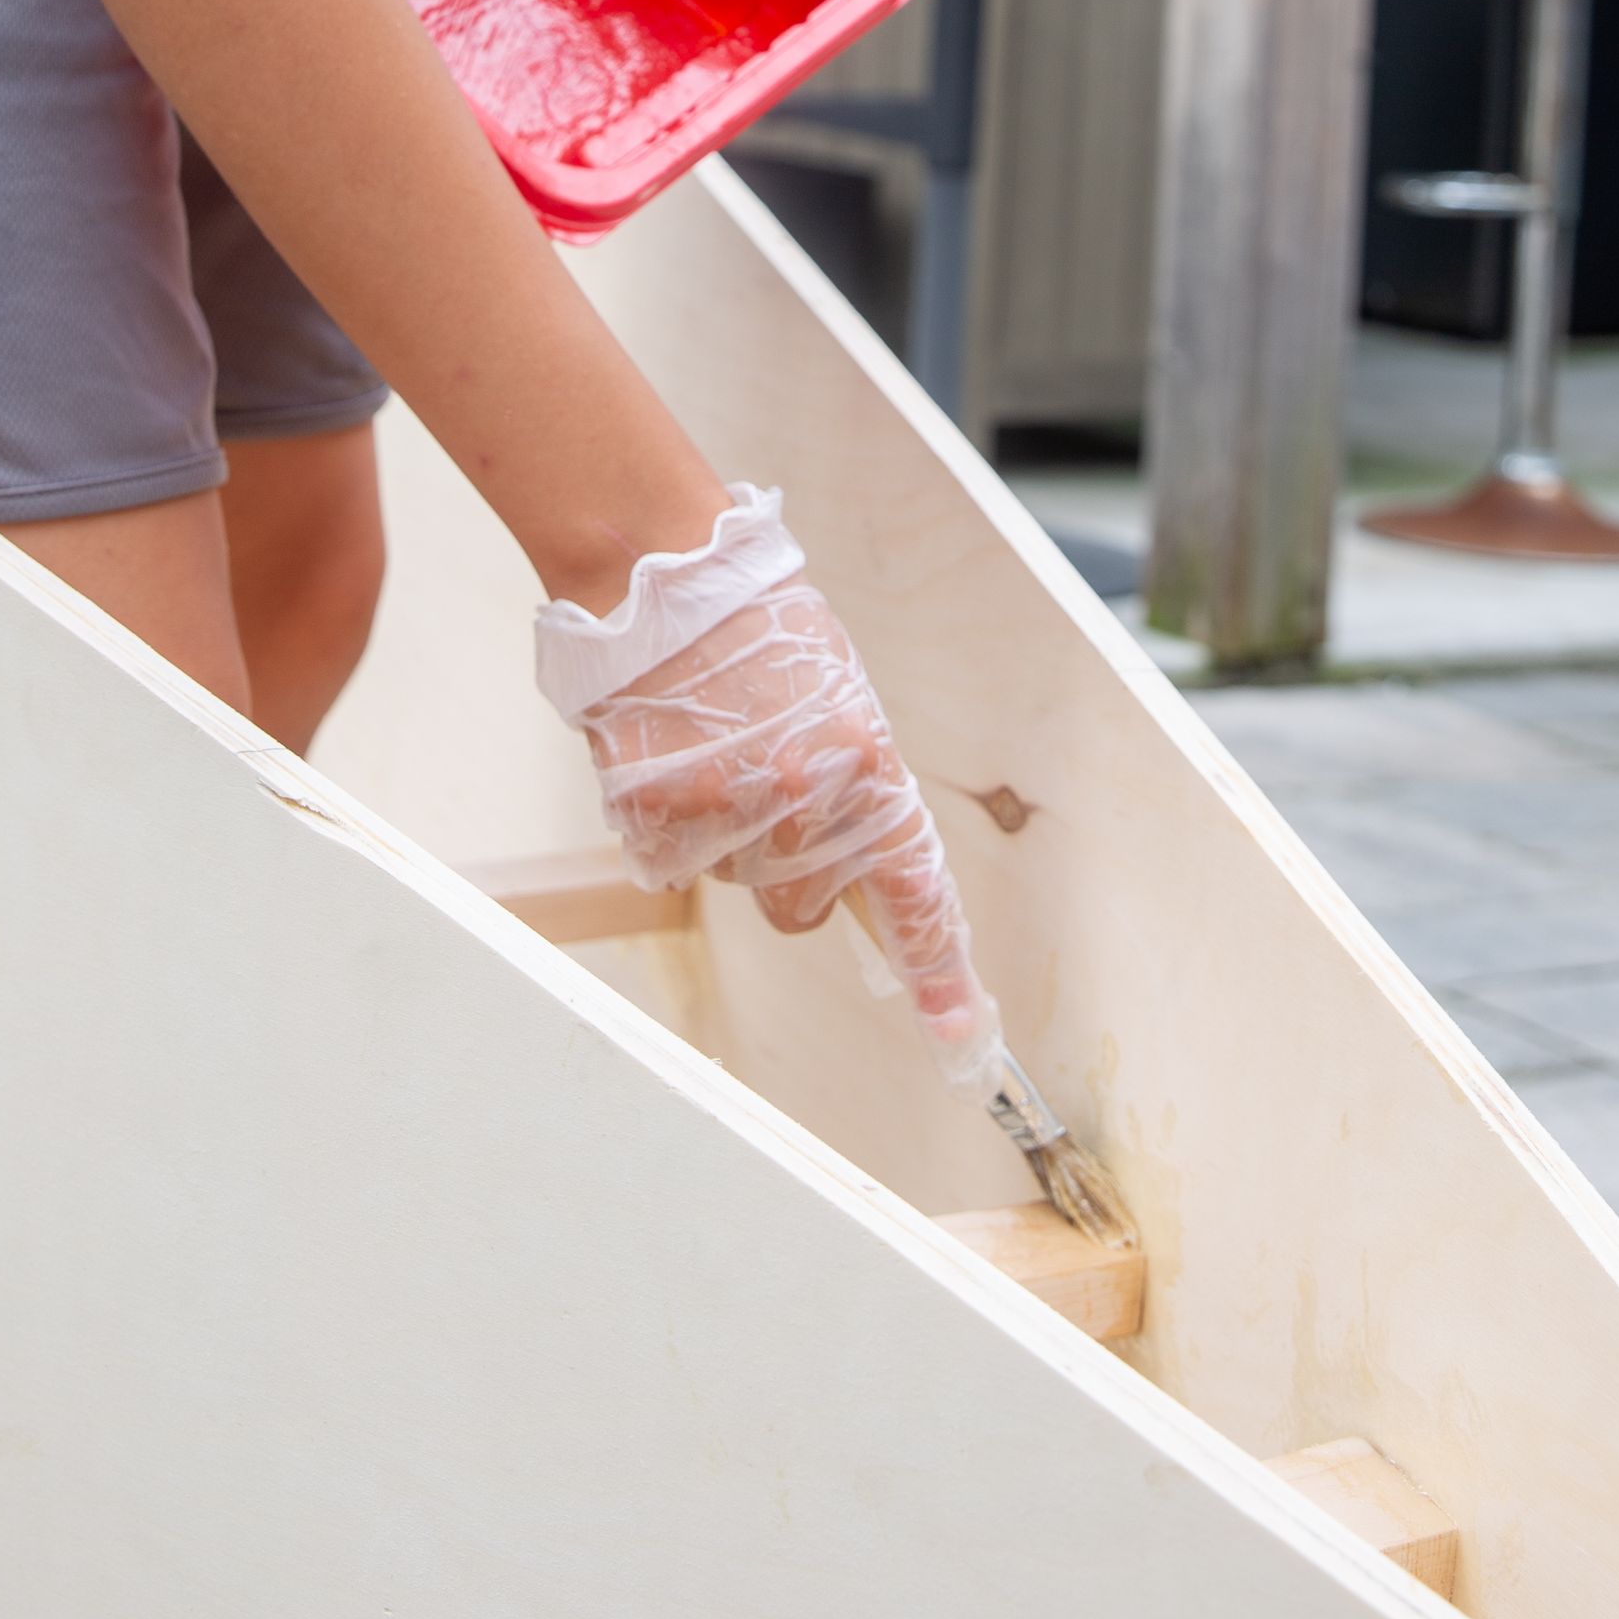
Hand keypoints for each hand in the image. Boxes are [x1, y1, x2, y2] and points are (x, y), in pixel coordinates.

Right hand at [579, 575, 995, 1071]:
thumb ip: (858, 790)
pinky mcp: (655, 816)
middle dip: (795, 867)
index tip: (962, 1039)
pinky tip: (671, 761)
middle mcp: (799, 797)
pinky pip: (674, 860)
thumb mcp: (842, 702)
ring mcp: (723, 812)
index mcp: (862, 762)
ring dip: (731, 836)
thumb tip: (865, 871)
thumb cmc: (761, 631)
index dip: (938, 974)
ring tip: (713, 750)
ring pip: (737, 880)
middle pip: (804, 904)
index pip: (911, 889)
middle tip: (769, 787)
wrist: (663, 579)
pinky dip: (673, 825)